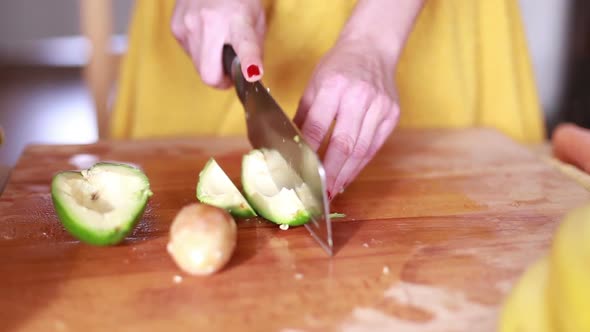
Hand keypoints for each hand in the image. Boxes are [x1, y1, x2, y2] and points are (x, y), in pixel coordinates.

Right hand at [170, 0, 264, 87]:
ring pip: (198, 68)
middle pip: (210, 75)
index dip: (249, 63)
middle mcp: (210, 23)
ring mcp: (188, 26)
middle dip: (221, 80)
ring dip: (210, 65)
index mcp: (238, 21)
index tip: (252, 73)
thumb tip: (250, 77)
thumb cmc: (237, 0)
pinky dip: (199, 52)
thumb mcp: (256, 21)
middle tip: (230, 72)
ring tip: (218, 45)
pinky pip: (189, 55)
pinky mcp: (176, 28)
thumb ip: (255, 51)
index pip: (245, 46)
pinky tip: (205, 35)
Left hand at [294, 38, 399, 198]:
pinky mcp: (392, 114)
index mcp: (334, 85)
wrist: (372, 48)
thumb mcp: (314, 85)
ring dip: (346, 173)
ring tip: (332, 189)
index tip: (298, 174)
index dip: (308, 154)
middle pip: (344, 143)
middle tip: (319, 192)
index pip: (317, 127)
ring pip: (361, 150)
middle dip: (330, 172)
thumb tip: (289, 147)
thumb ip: (303, 116)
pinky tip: (348, 175)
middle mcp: (360, 96)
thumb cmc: (338, 66)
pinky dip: (360, 164)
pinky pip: (374, 146)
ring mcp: (380, 106)